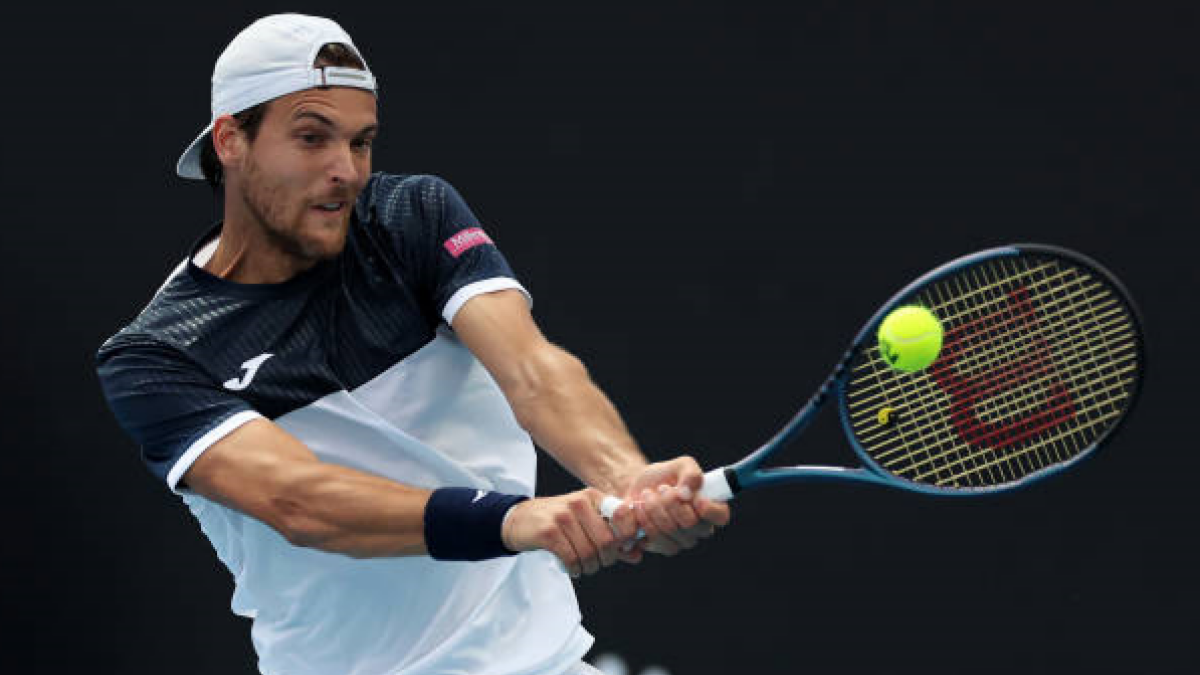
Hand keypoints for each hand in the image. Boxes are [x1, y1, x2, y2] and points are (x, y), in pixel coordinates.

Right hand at [501, 488, 642, 576]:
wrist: (519, 519)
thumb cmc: (558, 522)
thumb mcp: (586, 523)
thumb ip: (613, 538)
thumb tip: (637, 555)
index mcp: (593, 497)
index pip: (624, 516)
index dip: (627, 538)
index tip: (621, 550)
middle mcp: (580, 502)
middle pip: (607, 541)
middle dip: (606, 559)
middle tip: (597, 563)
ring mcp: (563, 516)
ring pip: (589, 553)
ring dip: (589, 567)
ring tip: (583, 567)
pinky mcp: (548, 532)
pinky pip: (571, 558)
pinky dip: (574, 569)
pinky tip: (572, 568)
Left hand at [622, 456, 731, 555]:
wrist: (639, 487)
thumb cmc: (665, 476)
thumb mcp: (680, 465)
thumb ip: (690, 474)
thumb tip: (686, 493)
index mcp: (710, 508)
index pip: (720, 516)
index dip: (710, 510)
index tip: (696, 498)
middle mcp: (700, 528)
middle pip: (691, 524)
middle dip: (671, 502)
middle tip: (661, 488)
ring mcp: (681, 541)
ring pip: (670, 532)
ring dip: (655, 509)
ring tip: (647, 494)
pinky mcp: (662, 546)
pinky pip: (654, 541)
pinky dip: (643, 520)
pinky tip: (638, 508)